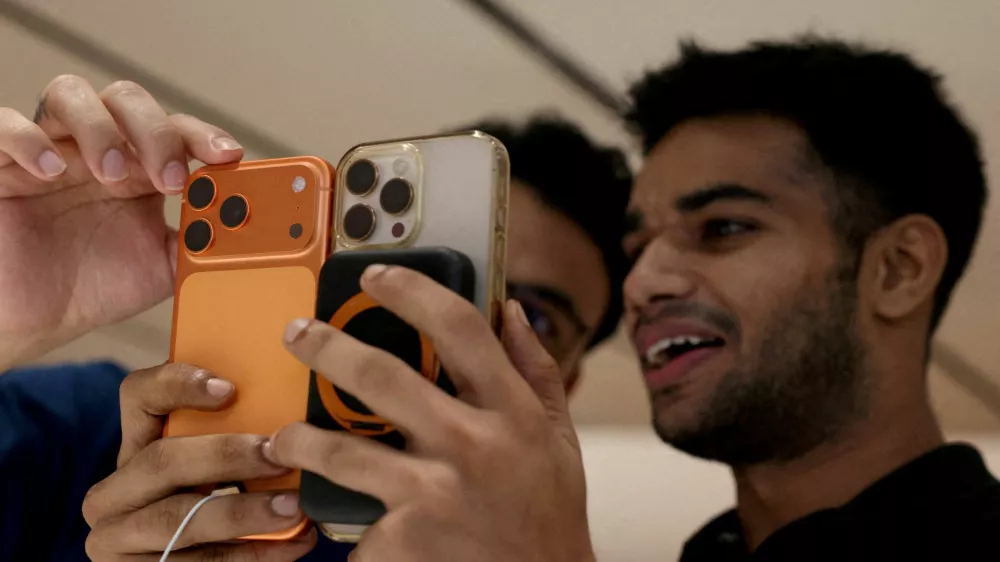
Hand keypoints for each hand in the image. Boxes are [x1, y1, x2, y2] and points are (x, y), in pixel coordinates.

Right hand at [0, 76, 243, 369]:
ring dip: (101, 129)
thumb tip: (253, 231)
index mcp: (140, 168)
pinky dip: (29, 138)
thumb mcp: (162, 269)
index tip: (228, 157)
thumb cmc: (92, 287)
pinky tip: (51, 170)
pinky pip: (5, 125)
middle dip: (156, 132)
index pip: (177, 130)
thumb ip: (205, 246)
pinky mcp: (1, 164)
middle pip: (129, 101)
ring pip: (71, 95)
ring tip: (112, 173)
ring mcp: (49, 150)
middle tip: (170, 178)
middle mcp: (97, 150)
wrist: (31, 321)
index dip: (203, 136)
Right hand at [83, 363, 315, 560]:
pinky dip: (253, 554)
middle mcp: (113, 492)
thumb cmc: (205, 505)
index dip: (179, 385)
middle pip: (162, 460)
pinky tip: (294, 544)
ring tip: (294, 507)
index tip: (229, 388)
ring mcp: (118, 539)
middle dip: (226, 456)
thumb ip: (231, 438)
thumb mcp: (205, 469)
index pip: (138, 396)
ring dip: (243, 513)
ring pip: (178, 519)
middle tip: (279, 455)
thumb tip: (298, 415)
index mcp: (132, 448)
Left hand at [267, 266, 595, 561]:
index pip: (460, 328)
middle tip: (297, 334)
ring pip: (340, 449)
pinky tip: (342, 520)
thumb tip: (510, 309)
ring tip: (283, 437)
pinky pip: (356, 518)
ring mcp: (432, 495)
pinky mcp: (402, 541)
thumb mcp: (559, 437)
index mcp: (513, 412)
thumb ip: (535, 370)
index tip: (376, 276)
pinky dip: (345, 518)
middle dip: (325, 346)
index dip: (412, 290)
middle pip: (380, 376)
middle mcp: (471, 446)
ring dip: (299, 438)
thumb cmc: (547, 512)